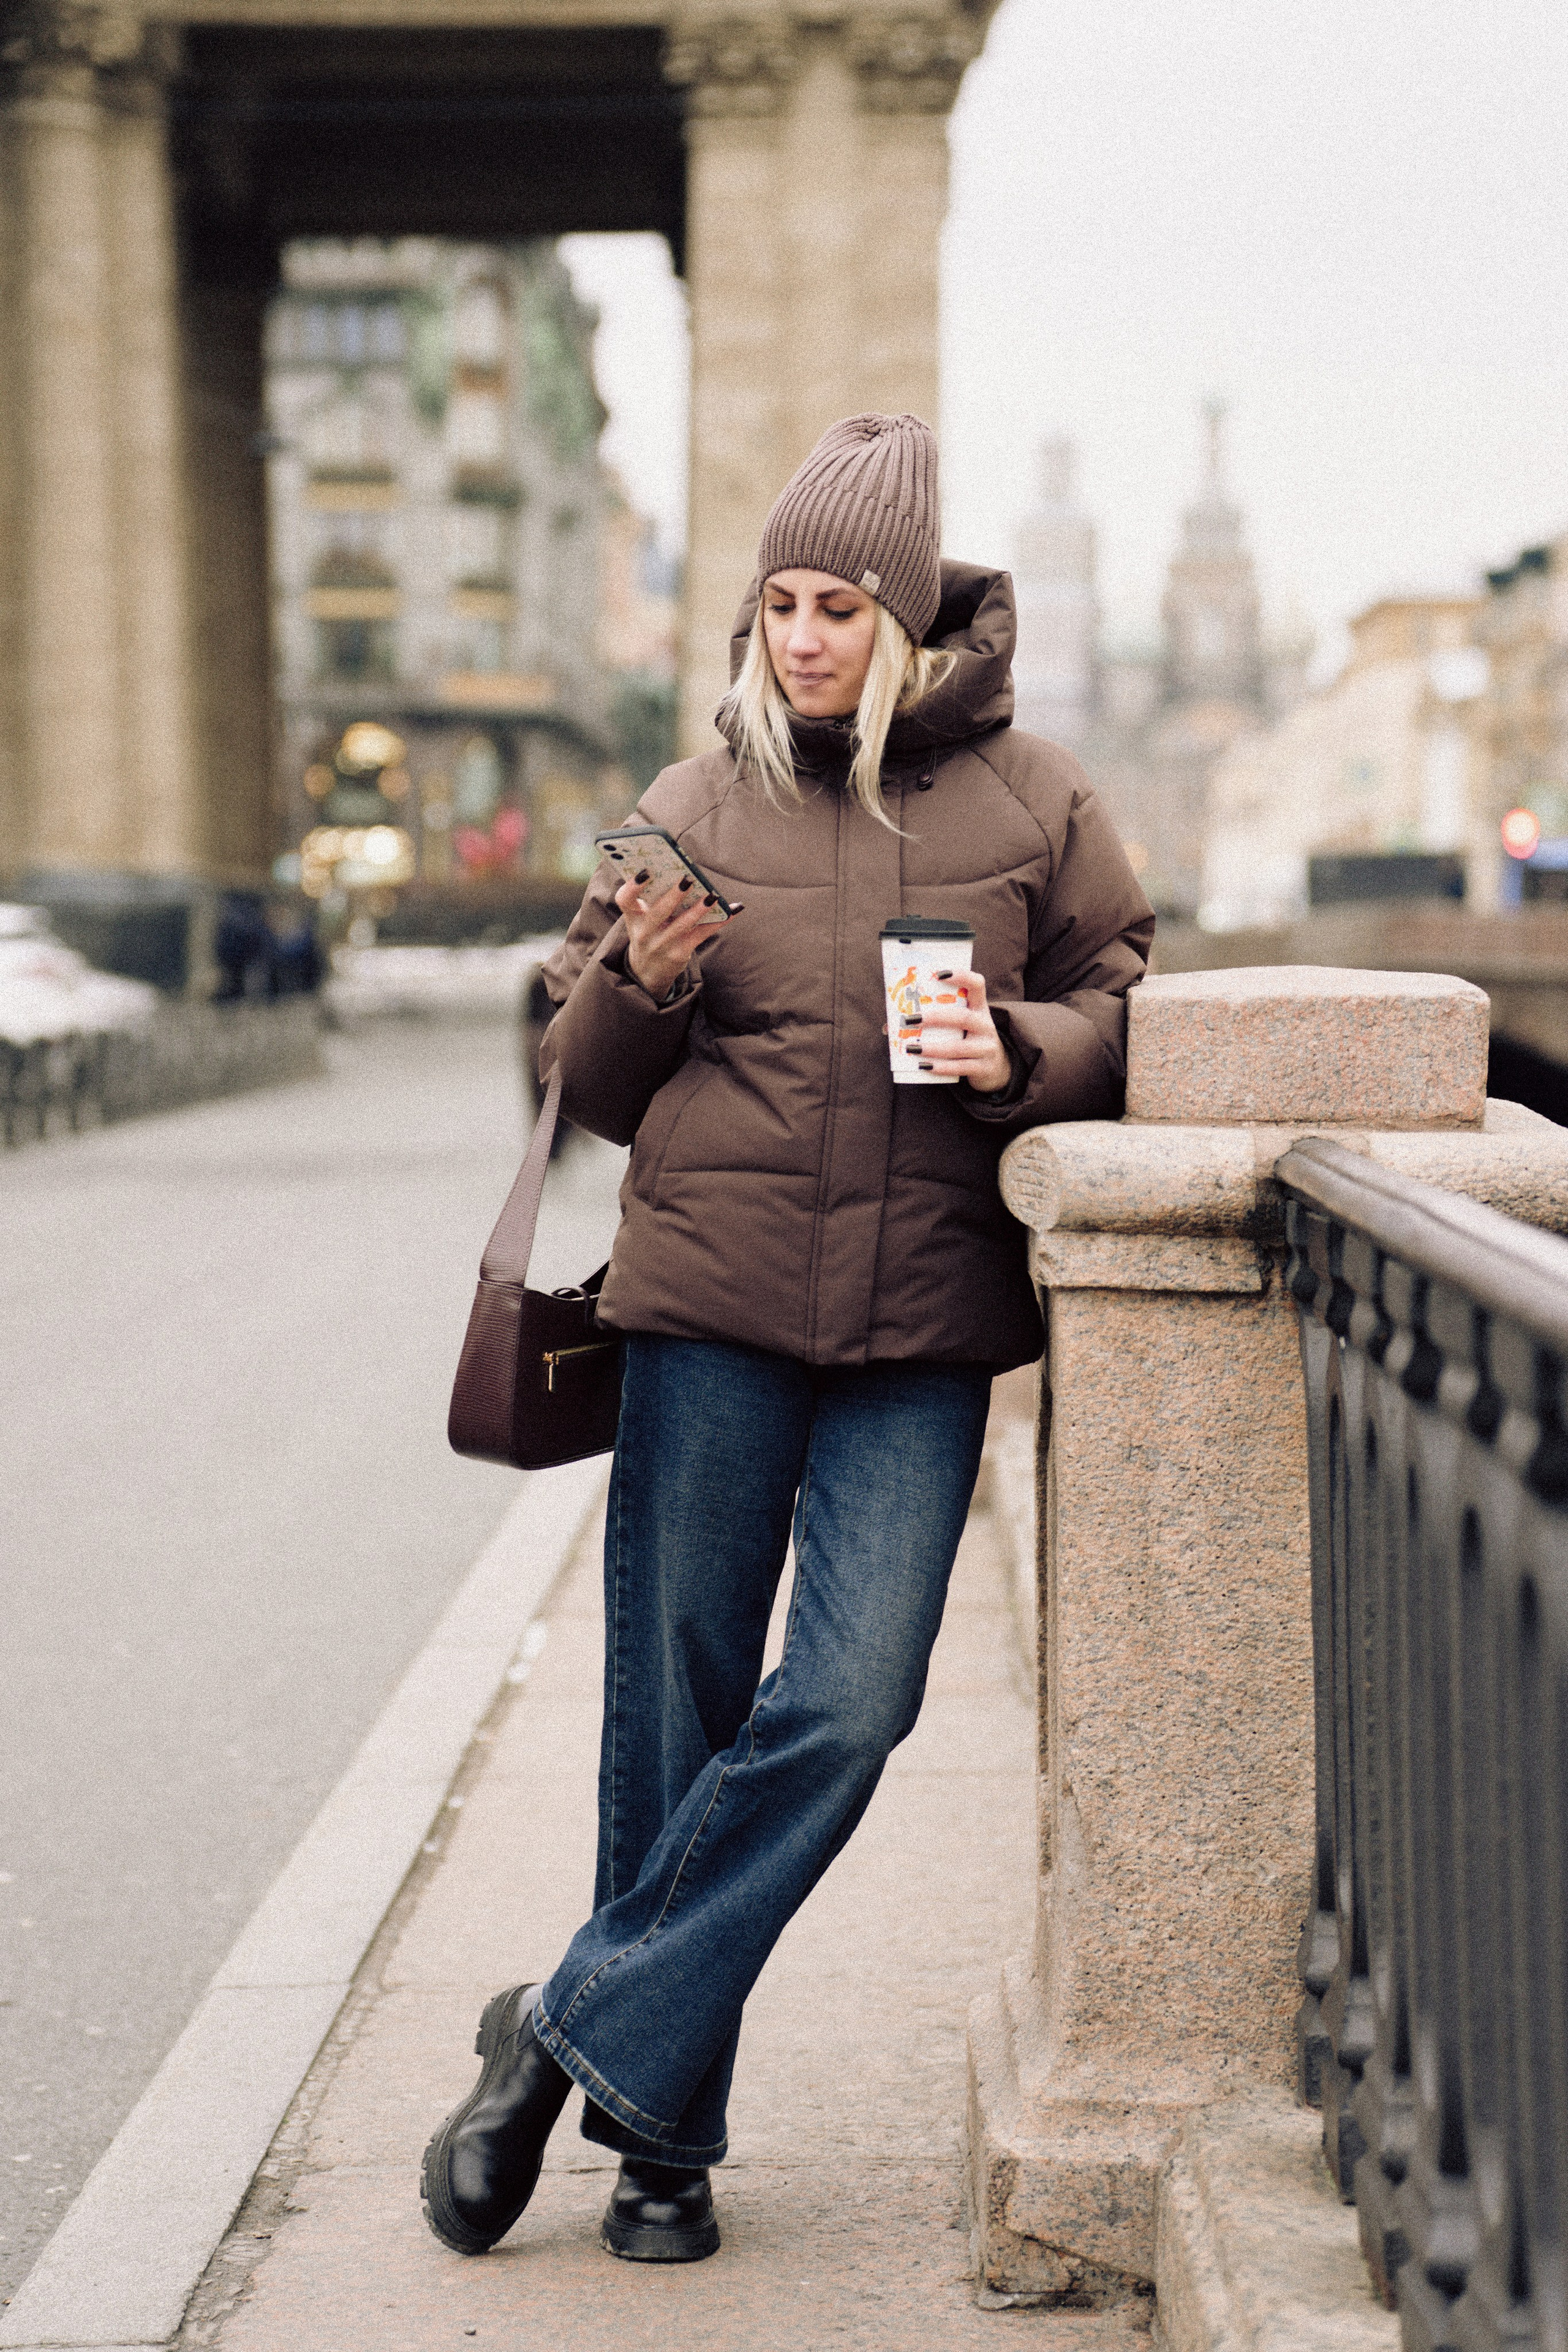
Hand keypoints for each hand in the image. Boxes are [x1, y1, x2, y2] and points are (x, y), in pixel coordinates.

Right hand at [617, 876, 737, 1002]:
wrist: (647, 972)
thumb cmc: (649, 933)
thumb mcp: (641, 919)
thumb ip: (653, 898)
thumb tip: (684, 872)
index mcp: (633, 917)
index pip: (625, 899)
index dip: (632, 886)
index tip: (645, 871)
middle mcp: (644, 932)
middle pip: (658, 911)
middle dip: (674, 895)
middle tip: (688, 878)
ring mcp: (661, 945)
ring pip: (682, 924)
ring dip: (699, 909)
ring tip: (712, 896)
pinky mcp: (679, 954)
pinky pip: (701, 935)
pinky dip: (719, 922)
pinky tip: (733, 910)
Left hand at [911, 969, 1012, 1093]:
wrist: (997, 1068)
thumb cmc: (968, 1039)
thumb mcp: (961, 1026)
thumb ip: (935, 1020)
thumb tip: (889, 1026)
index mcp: (980, 1008)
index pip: (977, 984)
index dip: (961, 976)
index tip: (938, 974)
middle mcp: (986, 1025)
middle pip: (963, 1017)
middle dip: (935, 1018)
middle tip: (910, 1019)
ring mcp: (987, 1047)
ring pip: (958, 1047)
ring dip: (932, 1047)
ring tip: (911, 1048)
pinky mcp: (984, 1068)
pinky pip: (960, 1067)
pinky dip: (941, 1067)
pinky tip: (924, 1066)